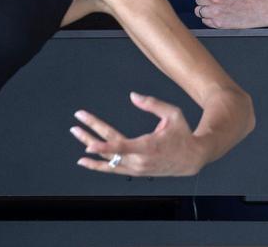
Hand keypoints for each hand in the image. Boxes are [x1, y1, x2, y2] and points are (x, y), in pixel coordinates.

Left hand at [70, 92, 203, 176]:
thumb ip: (152, 104)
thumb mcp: (173, 114)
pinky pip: (113, 169)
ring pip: (108, 162)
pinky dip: (98, 166)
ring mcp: (137, 168)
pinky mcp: (136, 172)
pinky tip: (86, 161)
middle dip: (89, 137)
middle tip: (74, 126)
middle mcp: (140, 160)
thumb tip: (133, 96)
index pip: (121, 147)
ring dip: (90, 150)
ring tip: (77, 136)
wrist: (193, 158)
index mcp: (148, 146)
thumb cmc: (183, 134)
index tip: (89, 145)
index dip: (104, 147)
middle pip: (109, 151)